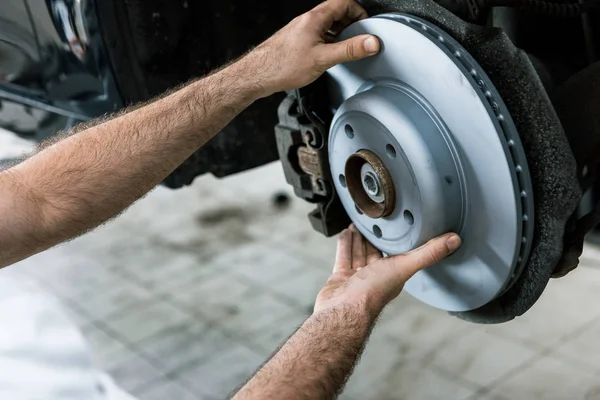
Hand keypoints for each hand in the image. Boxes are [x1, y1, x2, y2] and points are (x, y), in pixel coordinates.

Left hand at [242, 0, 379, 97]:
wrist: (258, 75)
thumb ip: (349, 50)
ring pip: (327, 24)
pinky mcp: (296, 40)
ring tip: (345, 48)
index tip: (366, 25)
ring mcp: (301, 30)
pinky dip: (328, 41)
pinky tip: (327, 56)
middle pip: (336, 12)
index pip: (344, 2)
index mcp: (315, 18)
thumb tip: (371, 42)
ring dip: (339, 33)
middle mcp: (307, 20)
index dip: (359, 11)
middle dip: (351, 23)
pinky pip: (318, 34)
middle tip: (359, 39)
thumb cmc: (282, 66)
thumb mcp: (323, 59)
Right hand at [314, 225, 461, 315]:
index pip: (398, 253)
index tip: (399, 225)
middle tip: (376, 221)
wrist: (343, 310)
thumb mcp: (404, 266)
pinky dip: (345, 244)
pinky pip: (344, 256)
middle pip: (376, 251)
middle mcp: (376, 276)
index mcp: (393, 274)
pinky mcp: (341, 277)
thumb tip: (454, 240)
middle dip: (376, 236)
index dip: (398, 239)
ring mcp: (357, 277)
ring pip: (359, 252)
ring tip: (359, 224)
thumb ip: (428, 253)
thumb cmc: (372, 294)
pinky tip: (346, 233)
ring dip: (359, 238)